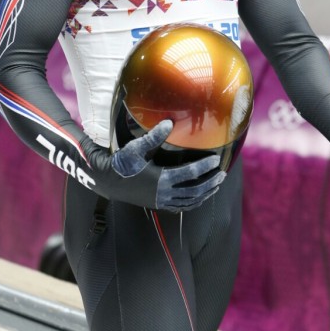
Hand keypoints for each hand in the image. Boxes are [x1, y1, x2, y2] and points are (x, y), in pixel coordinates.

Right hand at [82, 120, 225, 211]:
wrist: (107, 181)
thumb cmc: (122, 162)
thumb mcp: (137, 147)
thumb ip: (154, 136)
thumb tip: (169, 123)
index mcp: (161, 179)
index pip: (189, 173)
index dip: (204, 167)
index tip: (216, 160)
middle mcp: (163, 193)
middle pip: (194, 191)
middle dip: (210, 183)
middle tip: (222, 174)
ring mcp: (161, 201)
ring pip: (189, 202)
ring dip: (204, 194)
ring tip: (216, 186)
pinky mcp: (157, 205)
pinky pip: (180, 207)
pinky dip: (193, 203)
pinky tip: (199, 197)